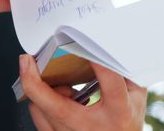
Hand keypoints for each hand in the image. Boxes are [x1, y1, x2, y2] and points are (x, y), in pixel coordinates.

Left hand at [20, 55, 147, 130]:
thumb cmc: (126, 122)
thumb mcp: (136, 97)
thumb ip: (125, 71)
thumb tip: (108, 44)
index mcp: (118, 112)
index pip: (109, 82)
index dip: (97, 59)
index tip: (83, 41)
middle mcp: (92, 126)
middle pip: (56, 104)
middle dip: (34, 80)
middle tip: (27, 59)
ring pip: (41, 108)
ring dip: (43, 89)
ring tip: (60, 83)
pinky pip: (38, 117)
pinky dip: (41, 102)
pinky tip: (56, 96)